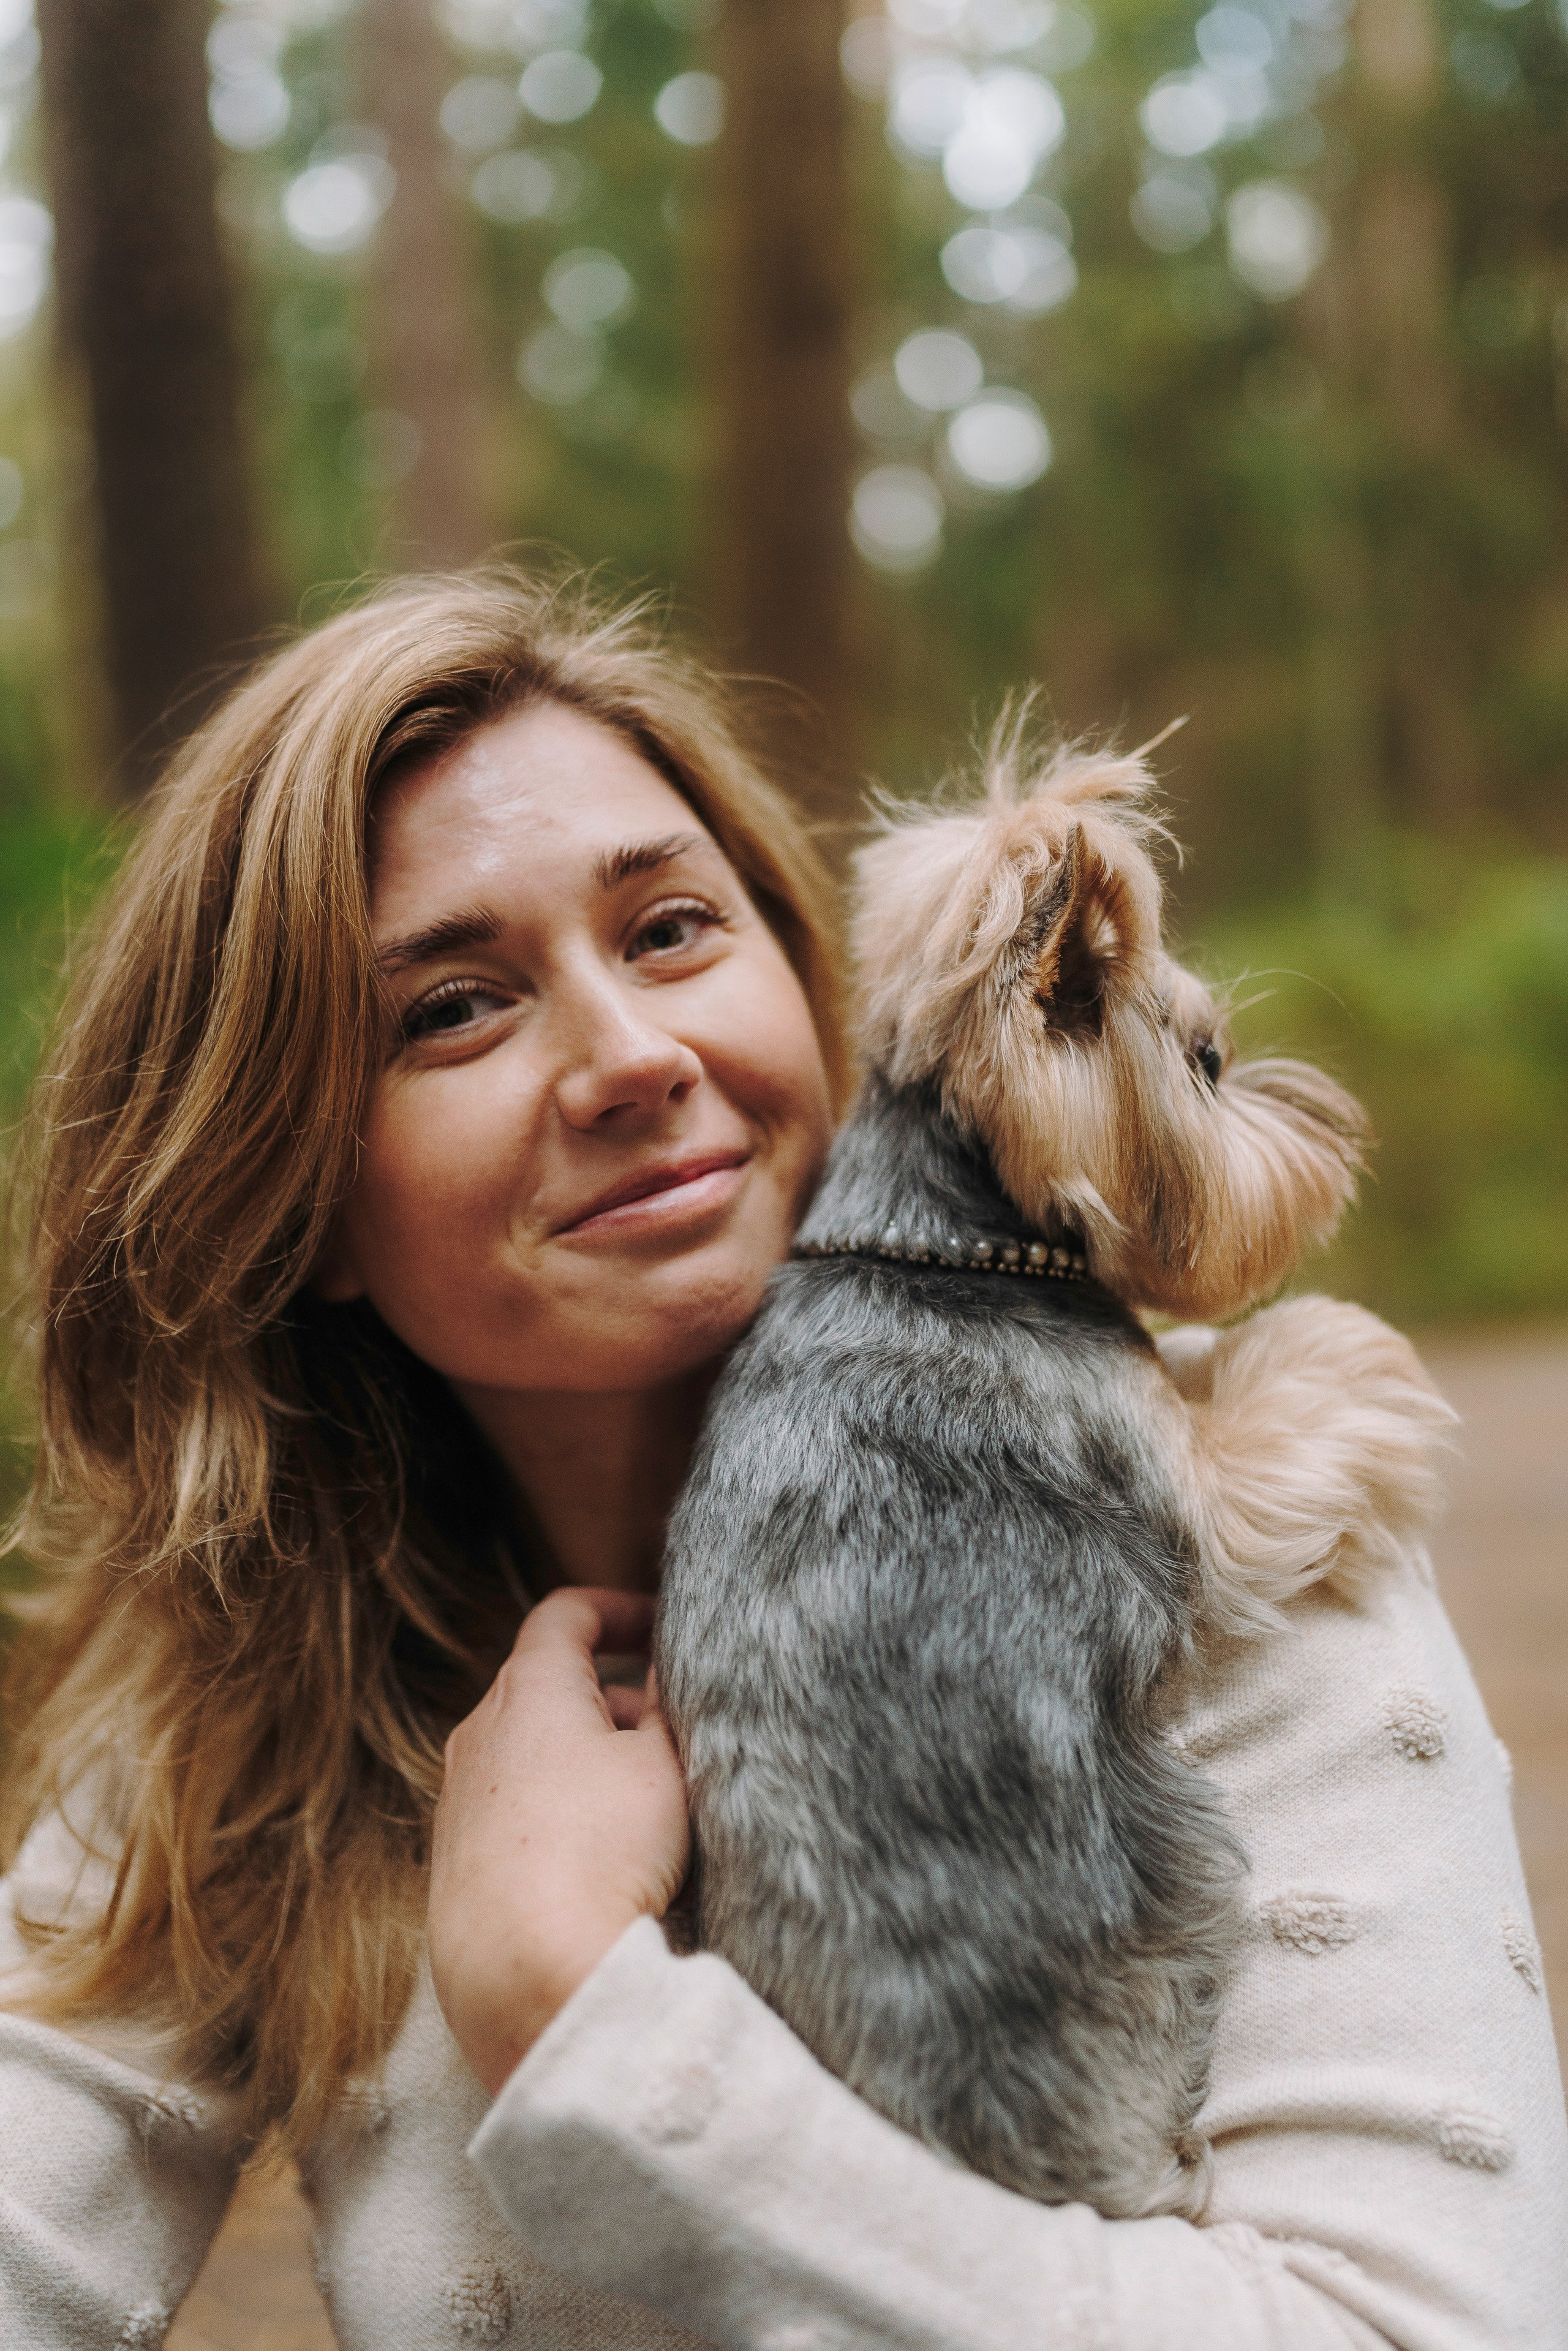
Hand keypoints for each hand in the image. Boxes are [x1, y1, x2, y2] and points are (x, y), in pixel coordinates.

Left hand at [428, 1586, 690, 2094]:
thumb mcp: (663, 1763)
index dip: (617, 1609)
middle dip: (614, 1695)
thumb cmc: (603, 1852)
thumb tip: (664, 1668)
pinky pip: (512, 1810)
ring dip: (586, 1758)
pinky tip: (601, 1859)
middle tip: (672, 1727)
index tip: (660, 1625)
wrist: (526, 1974)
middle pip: (548, 1685)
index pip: (565, 1614)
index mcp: (528, 1688)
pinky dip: (558, 1809)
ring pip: (531, 1751)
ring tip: (647, 1802)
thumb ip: (668, 1703)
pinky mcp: (452, 1863)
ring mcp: (457, 1799)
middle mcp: (479, 1732)